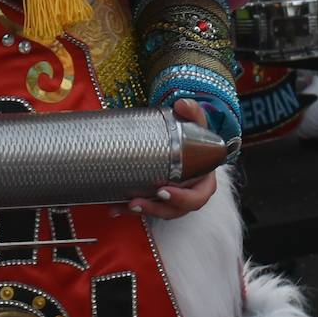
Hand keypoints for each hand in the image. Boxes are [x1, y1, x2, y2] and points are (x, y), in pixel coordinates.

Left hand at [119, 99, 218, 221]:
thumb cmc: (193, 132)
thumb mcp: (195, 120)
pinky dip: (129, 209)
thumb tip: (182, 104)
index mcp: (204, 181)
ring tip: (125, 205)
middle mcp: (190, 193)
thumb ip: (192, 111)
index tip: (163, 190)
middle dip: (156, 209)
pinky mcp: (157, 198)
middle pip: (176, 210)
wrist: (181, 134)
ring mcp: (173, 199)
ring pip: (160, 212)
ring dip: (142, 211)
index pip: (198, 197)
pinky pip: (145, 207)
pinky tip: (113, 208)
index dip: (182, 199)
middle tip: (137, 203)